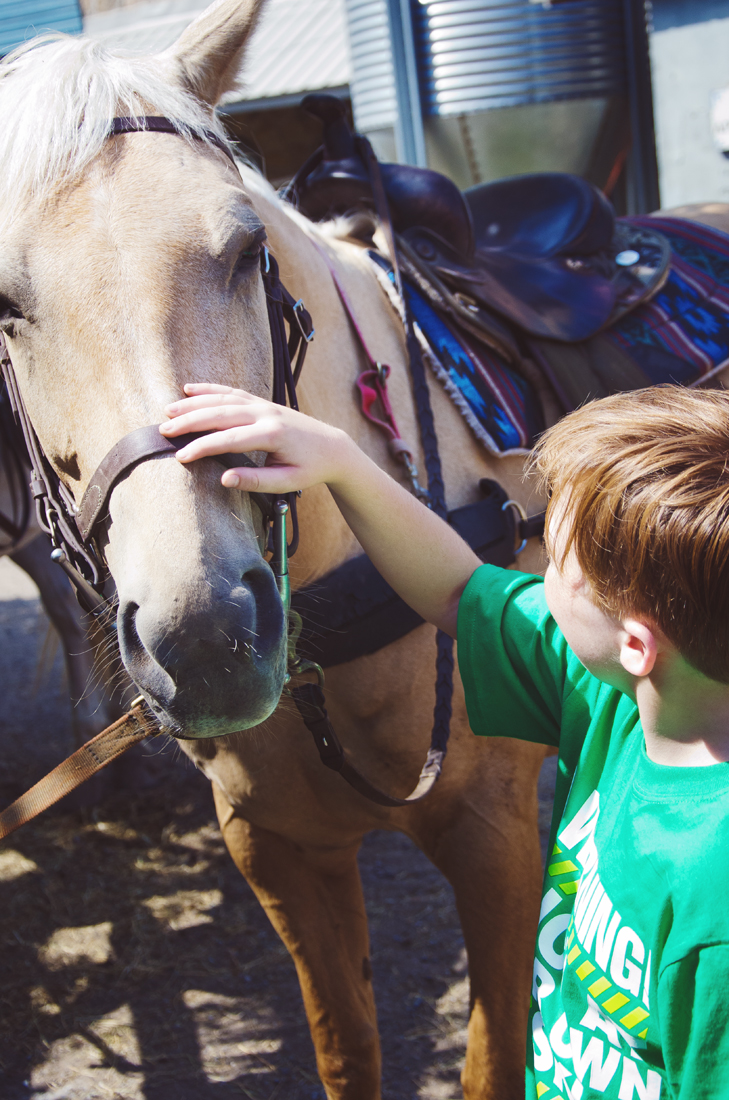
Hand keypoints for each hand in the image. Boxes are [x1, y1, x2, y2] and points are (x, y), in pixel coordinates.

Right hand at [160, 383, 354, 493]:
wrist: (332, 447)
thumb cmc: (310, 468)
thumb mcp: (287, 482)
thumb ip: (256, 481)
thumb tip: (224, 479)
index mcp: (273, 435)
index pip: (230, 440)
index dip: (203, 447)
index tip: (181, 456)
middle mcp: (266, 414)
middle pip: (221, 413)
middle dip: (190, 421)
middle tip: (164, 430)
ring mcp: (264, 404)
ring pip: (223, 399)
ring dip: (194, 403)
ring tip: (169, 411)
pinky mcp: (262, 402)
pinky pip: (232, 392)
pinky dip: (210, 389)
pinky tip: (189, 389)